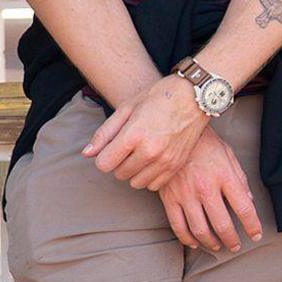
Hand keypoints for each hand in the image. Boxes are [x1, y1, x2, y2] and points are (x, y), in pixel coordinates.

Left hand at [83, 73, 211, 191]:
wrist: (195, 96)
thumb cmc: (159, 96)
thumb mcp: (127, 107)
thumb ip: (105, 133)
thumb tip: (87, 154)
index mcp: (134, 135)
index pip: (104, 164)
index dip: (104, 156)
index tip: (112, 146)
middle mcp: (150, 151)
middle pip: (119, 174)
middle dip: (119, 162)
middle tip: (129, 146)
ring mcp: (165, 160)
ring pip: (135, 182)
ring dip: (134, 171)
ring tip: (141, 153)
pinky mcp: (176, 165)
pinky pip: (153, 185)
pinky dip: (149, 176)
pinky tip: (152, 161)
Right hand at [157, 125, 262, 251]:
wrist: (176, 132)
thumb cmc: (206, 143)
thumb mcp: (229, 156)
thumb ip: (240, 180)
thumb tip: (249, 201)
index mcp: (225, 177)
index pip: (244, 208)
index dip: (252, 225)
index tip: (256, 234)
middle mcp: (206, 188)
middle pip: (222, 224)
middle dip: (232, 239)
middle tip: (236, 246)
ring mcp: (186, 195)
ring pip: (200, 229)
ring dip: (211, 243)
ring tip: (218, 246)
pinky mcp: (169, 198)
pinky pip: (178, 225)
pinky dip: (187, 238)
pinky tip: (195, 242)